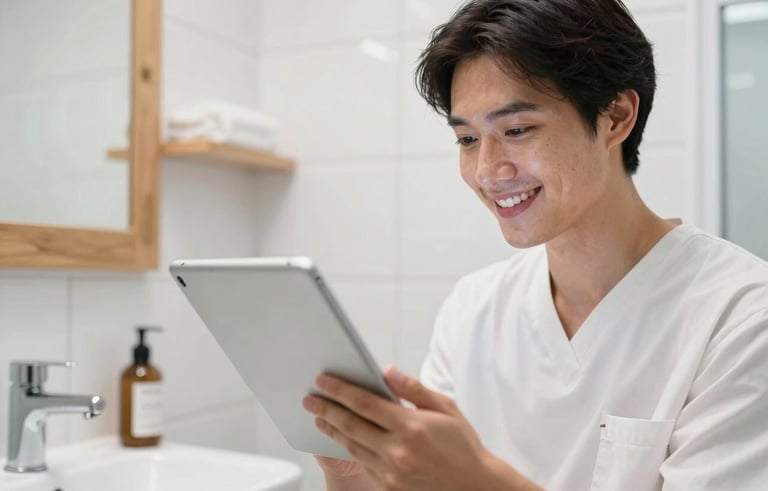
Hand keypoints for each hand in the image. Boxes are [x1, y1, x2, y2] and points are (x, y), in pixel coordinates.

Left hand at [303, 366, 527, 489]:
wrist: (474, 487)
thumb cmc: (462, 445)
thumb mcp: (445, 408)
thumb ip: (414, 389)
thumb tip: (387, 372)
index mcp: (410, 426)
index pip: (364, 402)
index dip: (340, 390)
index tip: (323, 380)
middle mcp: (397, 450)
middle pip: (351, 425)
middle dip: (326, 409)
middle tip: (309, 399)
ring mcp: (391, 471)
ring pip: (352, 446)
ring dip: (333, 430)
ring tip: (320, 418)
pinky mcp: (389, 486)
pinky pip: (363, 463)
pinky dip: (349, 448)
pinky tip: (342, 439)